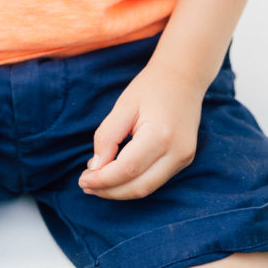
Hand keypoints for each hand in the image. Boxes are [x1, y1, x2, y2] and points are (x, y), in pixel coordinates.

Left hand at [78, 58, 202, 200]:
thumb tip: (96, 167)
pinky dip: (134, 182)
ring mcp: (184, 158)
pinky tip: (116, 176)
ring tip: (97, 184)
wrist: (184, 77)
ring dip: (120, 191)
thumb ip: (107, 137)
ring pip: (148, 189)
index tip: (83, 180)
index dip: (103, 180)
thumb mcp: (123, 106)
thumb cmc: (151, 87)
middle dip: (109, 191)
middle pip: (138, 187)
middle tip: (86, 185)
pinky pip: (155, 180)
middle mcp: (177, 152)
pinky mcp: (184, 160)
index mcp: (160, 135)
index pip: (127, 170)